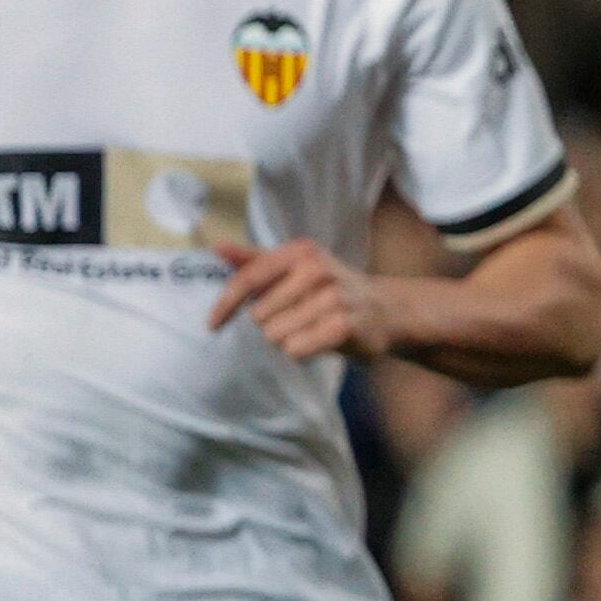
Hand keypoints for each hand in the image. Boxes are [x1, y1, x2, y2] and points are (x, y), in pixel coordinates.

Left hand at [208, 239, 393, 363]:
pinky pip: (296, 349)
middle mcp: (316, 269)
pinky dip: (302, 352)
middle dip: (271, 324)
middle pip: (259, 316)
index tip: (213, 325)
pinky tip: (319, 341)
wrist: (387, 308)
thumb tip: (216, 248)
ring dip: (288, 340)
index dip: (226, 304)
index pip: (249, 278)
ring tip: (310, 330)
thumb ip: (256, 260)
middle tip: (297, 319)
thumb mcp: (297, 266)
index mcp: (300, 251)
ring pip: (276, 336)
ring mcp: (332, 297)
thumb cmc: (331, 288)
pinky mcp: (343, 325)